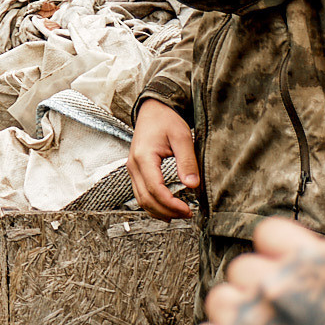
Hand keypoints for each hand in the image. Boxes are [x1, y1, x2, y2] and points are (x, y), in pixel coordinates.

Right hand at [128, 98, 200, 219]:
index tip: (188, 210)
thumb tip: (192, 185)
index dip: (171, 204)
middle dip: (166, 211)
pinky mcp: (136, 170)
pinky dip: (152, 204)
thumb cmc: (166, 121)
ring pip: (140, 199)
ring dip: (159, 211)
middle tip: (188, 215)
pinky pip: (140, 193)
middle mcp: (133, 165)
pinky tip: (166, 208)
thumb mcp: (182, 137)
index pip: (155, 189)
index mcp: (144, 157)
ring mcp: (132, 168)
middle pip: (146, 199)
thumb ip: (187, 161)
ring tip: (179, 214)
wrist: (152, 110)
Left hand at [193, 218, 324, 324]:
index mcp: (314, 265)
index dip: (277, 254)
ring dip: (238, 319)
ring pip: (220, 301)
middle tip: (280, 320)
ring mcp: (249, 320)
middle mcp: (276, 286)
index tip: (282, 270)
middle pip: (241, 270)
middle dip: (257, 290)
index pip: (269, 234)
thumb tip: (312, 254)